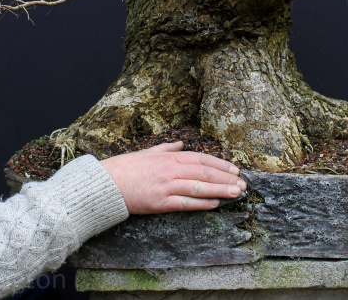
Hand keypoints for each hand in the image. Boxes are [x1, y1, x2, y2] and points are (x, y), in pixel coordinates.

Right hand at [100, 141, 246, 213]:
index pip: (201, 159)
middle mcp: (170, 170)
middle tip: (243, 183)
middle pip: (205, 172)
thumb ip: (167, 148)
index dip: (220, 164)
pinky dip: (202, 203)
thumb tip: (182, 144)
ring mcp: (166, 186)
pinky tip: (216, 204)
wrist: (104, 184)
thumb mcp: (147, 152)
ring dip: (221, 190)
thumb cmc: (124, 168)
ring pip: (199, 187)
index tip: (234, 169)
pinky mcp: (160, 203)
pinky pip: (186, 203)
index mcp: (169, 157)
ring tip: (237, 193)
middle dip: (226, 178)